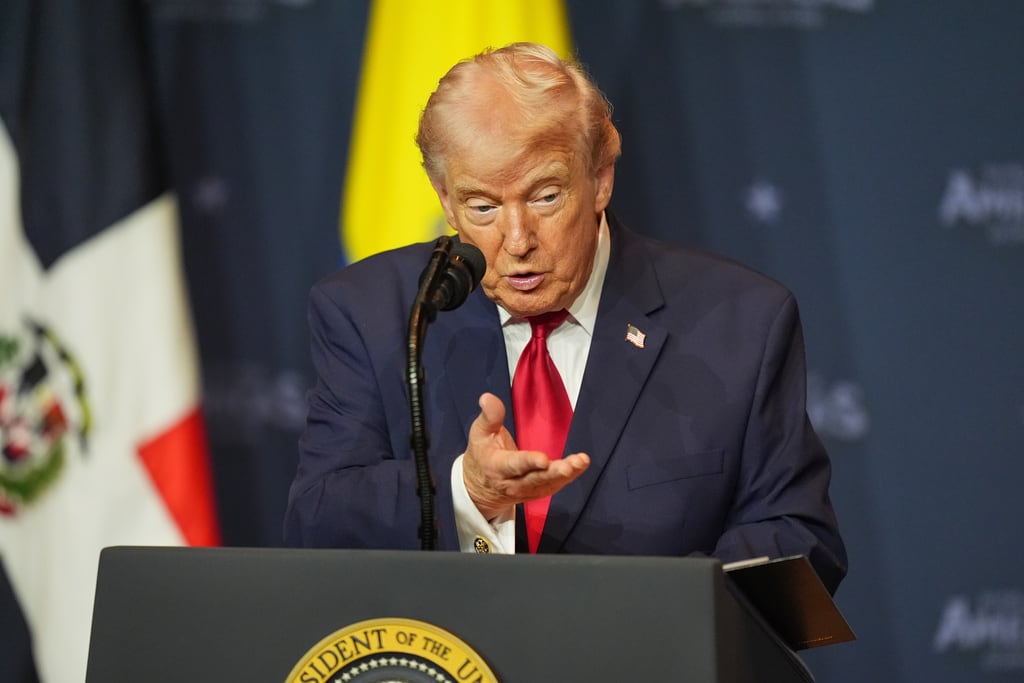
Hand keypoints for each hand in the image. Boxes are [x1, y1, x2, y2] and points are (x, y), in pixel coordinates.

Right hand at [463, 392, 589, 519]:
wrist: (480, 487)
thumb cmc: (482, 454)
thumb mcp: (479, 433)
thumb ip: (489, 416)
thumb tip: (488, 397)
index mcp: (497, 467)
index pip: (514, 465)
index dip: (529, 462)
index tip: (544, 459)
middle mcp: (513, 483)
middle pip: (536, 479)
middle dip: (555, 473)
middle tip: (570, 465)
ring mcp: (526, 490)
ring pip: (548, 484)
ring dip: (567, 475)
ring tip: (581, 462)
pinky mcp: (536, 492)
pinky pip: (553, 486)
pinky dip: (568, 478)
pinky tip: (579, 466)